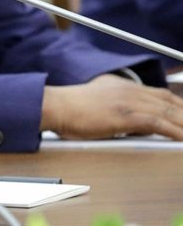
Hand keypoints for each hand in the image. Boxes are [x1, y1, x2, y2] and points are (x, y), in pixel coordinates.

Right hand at [42, 74, 182, 139]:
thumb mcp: (98, 97)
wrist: (55, 105)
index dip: (179, 105)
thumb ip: (116, 103)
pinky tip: (181, 139)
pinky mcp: (125, 115)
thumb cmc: (70, 108)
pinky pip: (158, 123)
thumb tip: (128, 118)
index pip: (162, 94)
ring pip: (168, 112)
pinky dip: (174, 131)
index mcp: (124, 86)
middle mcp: (130, 90)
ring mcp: (129, 102)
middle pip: (170, 102)